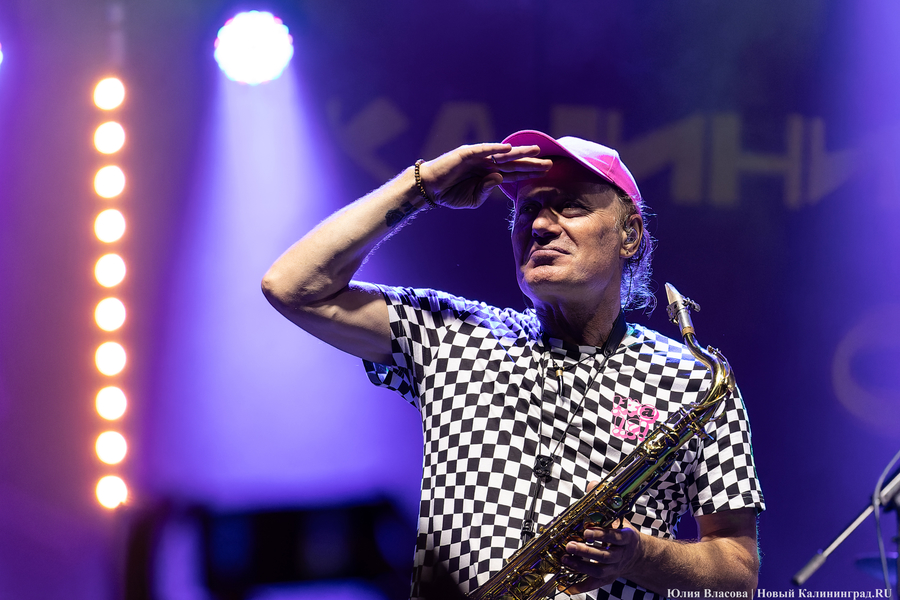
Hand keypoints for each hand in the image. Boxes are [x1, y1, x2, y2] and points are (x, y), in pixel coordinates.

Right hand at [418, 143, 551, 208]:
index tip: (546, 173)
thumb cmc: (451, 195)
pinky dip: (496, 148)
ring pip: (503, 154)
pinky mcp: (466, 154)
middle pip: (514, 163)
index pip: (514, 174)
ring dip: (519, 152)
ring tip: (536, 150)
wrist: (430, 190)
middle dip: (532, 163)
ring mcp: (478, 157)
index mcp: (489, 176)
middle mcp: (487, 164)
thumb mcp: (473, 199)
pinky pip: (484, 150)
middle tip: (551, 163)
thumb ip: (487, 190)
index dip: (530, 173)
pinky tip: (508, 149)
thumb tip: (498, 178)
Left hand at [560, 516, 642, 593]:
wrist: (636, 555)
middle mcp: (621, 555)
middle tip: (570, 546)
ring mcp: (615, 569)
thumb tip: (590, 494)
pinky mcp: (608, 578)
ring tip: (566, 559)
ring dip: (581, 566)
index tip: (586, 532)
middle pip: (605, 556)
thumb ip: (605, 511)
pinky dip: (581, 586)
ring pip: (599, 571)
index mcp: (626, 538)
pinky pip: (595, 584)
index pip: (615, 537)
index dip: (601, 535)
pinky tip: (568, 586)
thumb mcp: (619, 521)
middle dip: (586, 552)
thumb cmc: (623, 535)